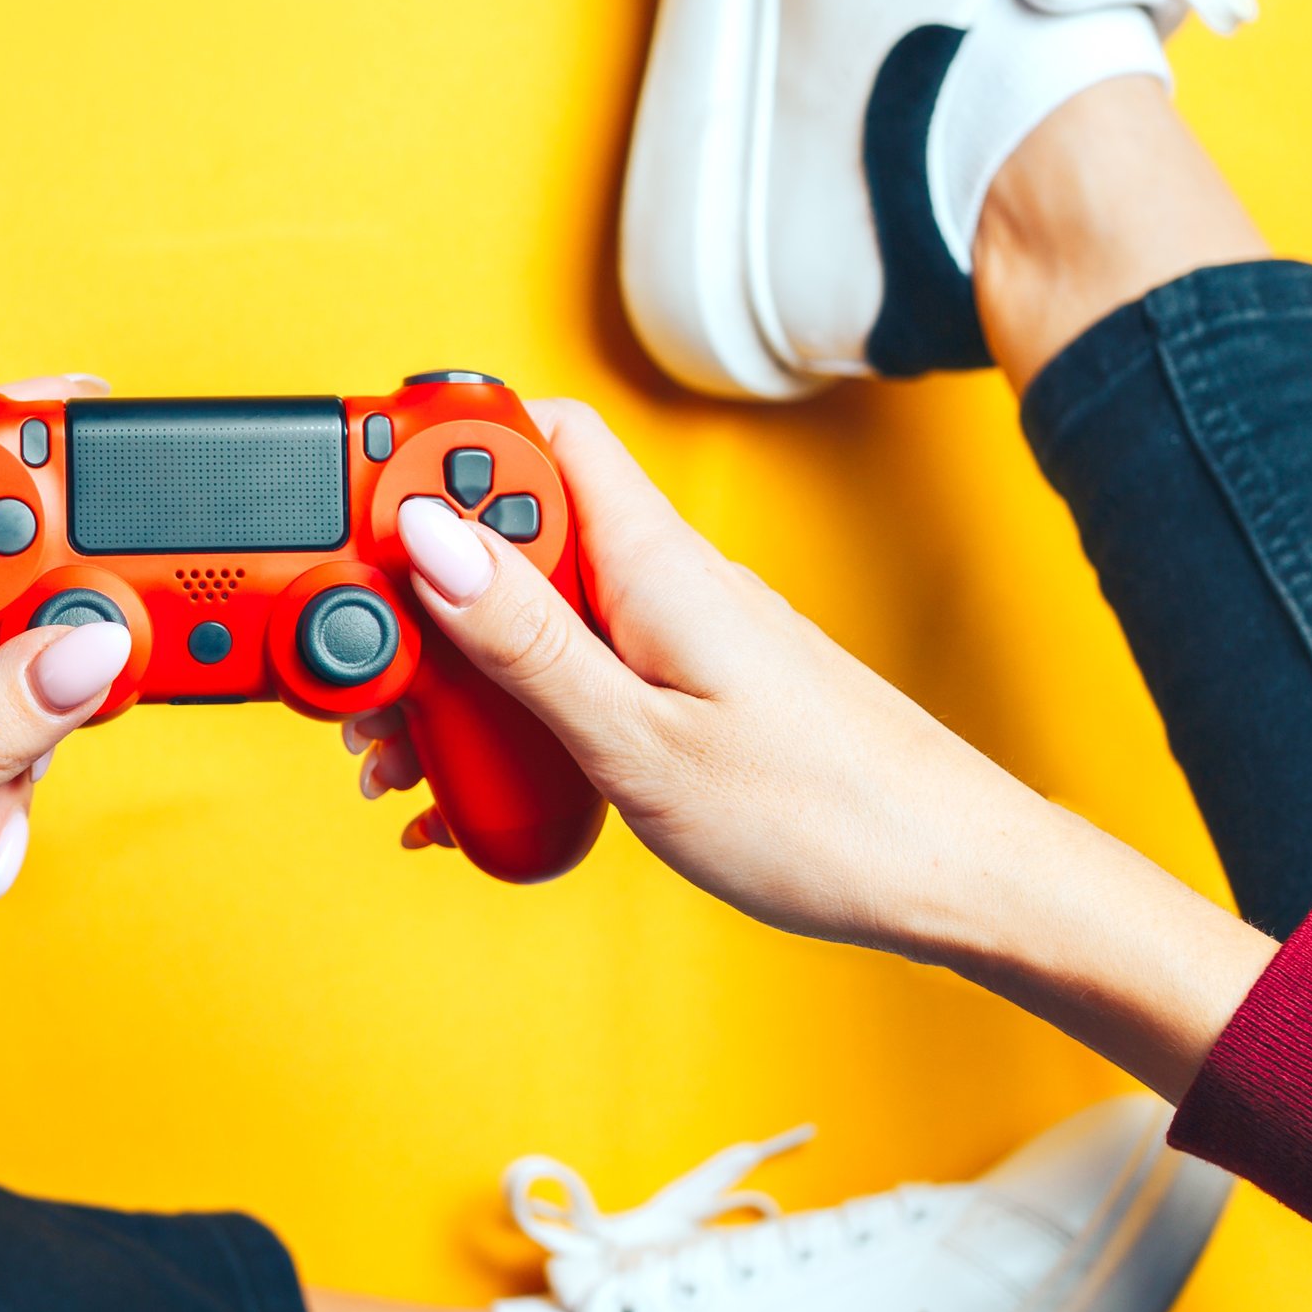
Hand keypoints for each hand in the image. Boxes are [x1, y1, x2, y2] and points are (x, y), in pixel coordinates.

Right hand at [354, 399, 1276, 1098]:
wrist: (949, 879)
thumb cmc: (826, 819)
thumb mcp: (642, 743)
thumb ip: (531, 642)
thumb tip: (432, 536)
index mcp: (655, 562)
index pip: (533, 432)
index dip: (440, 446)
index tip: (362, 520)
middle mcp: (663, 579)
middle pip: (510, 529)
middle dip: (421, 593)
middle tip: (372, 684)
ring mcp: (674, 633)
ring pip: (531, 610)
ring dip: (458, 673)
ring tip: (408, 757)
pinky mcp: (684, 688)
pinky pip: (571, 671)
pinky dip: (511, 721)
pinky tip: (482, 793)